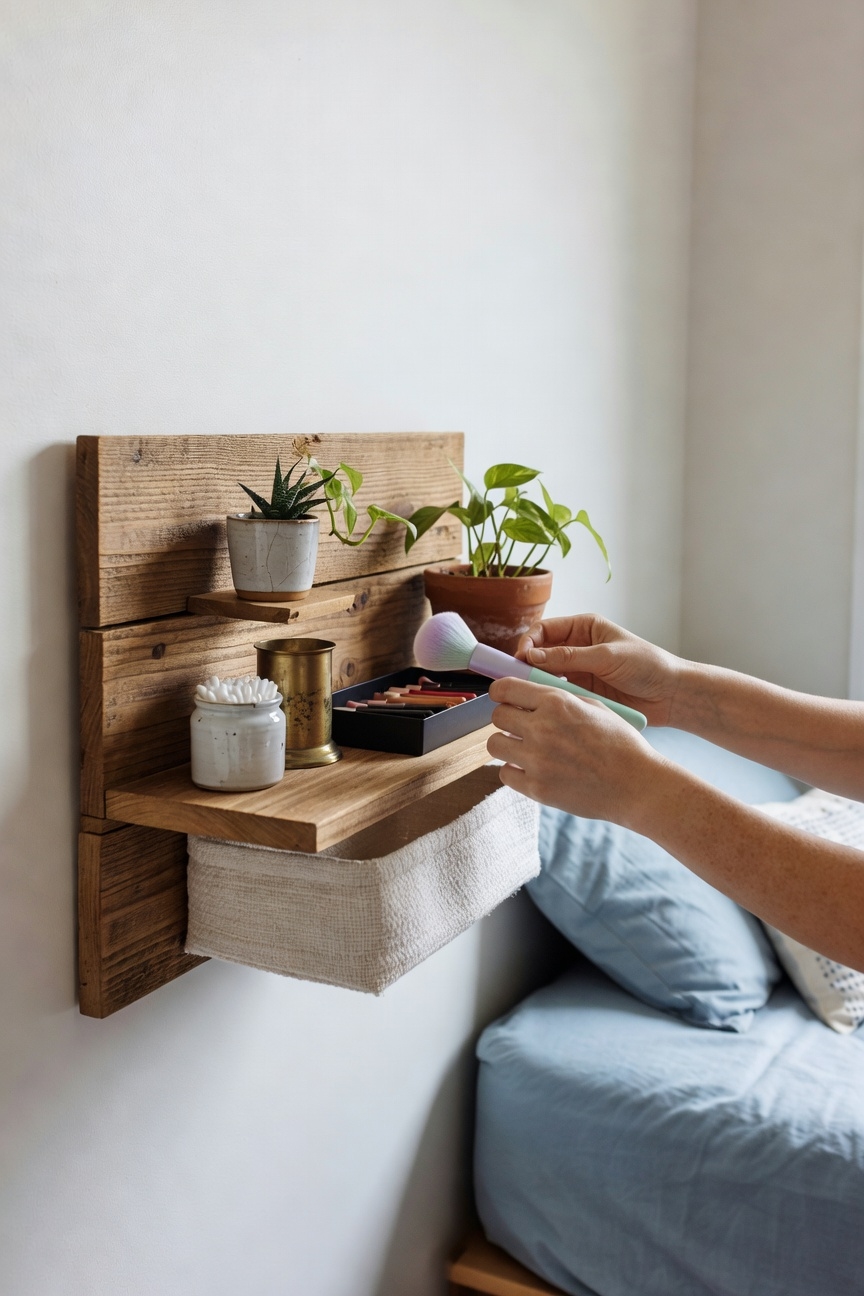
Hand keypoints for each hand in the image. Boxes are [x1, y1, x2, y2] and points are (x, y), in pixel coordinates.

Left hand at [486, 677, 665, 824]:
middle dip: (506, 719)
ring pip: (494, 745)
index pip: (504, 689)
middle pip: (496, 716)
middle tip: (520, 727)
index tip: (504, 699)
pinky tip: (533, 770)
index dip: (500, 693)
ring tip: (525, 749)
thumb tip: (529, 696)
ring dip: (507, 745)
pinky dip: (515, 771)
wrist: (636, 784)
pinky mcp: (537, 788)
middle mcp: (542, 728)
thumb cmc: (619, 744)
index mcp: (556, 702)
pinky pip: (504, 774)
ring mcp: (537, 760)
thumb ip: (558, 699)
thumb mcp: (593, 706)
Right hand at [516, 613, 683, 726]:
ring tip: (528, 692)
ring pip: (546, 674)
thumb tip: (531, 656)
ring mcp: (579, 671)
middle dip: (528, 663)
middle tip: (517, 678)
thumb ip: (570, 657)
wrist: (671, 695)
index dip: (529, 642)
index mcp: (584, 628)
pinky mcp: (582, 692)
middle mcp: (578, 647)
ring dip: (537, 681)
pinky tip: (545, 703)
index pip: (545, 629)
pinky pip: (558, 692)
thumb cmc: (647, 666)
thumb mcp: (607, 657)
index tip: (521, 658)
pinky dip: (550, 696)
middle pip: (541, 652)